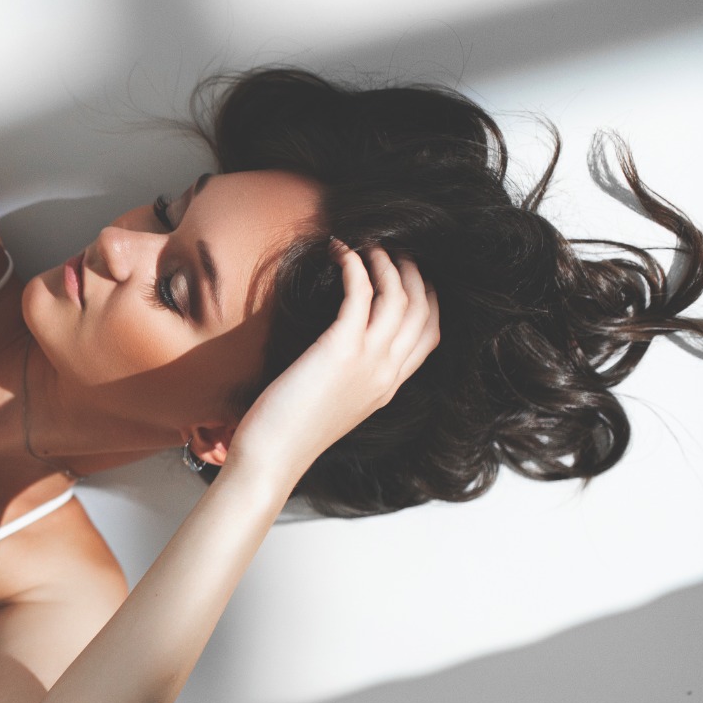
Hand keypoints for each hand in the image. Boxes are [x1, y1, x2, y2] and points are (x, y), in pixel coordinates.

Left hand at [225, 242, 440, 484]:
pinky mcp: (341, 349)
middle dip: (412, 271)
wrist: (272, 457)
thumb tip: (339, 351)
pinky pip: (360, 294)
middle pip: (423, 309)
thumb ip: (350, 377)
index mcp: (389, 386)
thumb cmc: (290, 432)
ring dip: (385, 261)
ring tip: (368, 244)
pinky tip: (340, 252)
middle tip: (391, 248)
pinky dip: (354, 266)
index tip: (409, 274)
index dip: (427, 298)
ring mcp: (369, 361)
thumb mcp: (335, 403)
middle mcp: (387, 372)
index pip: (430, 335)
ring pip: (399, 295)